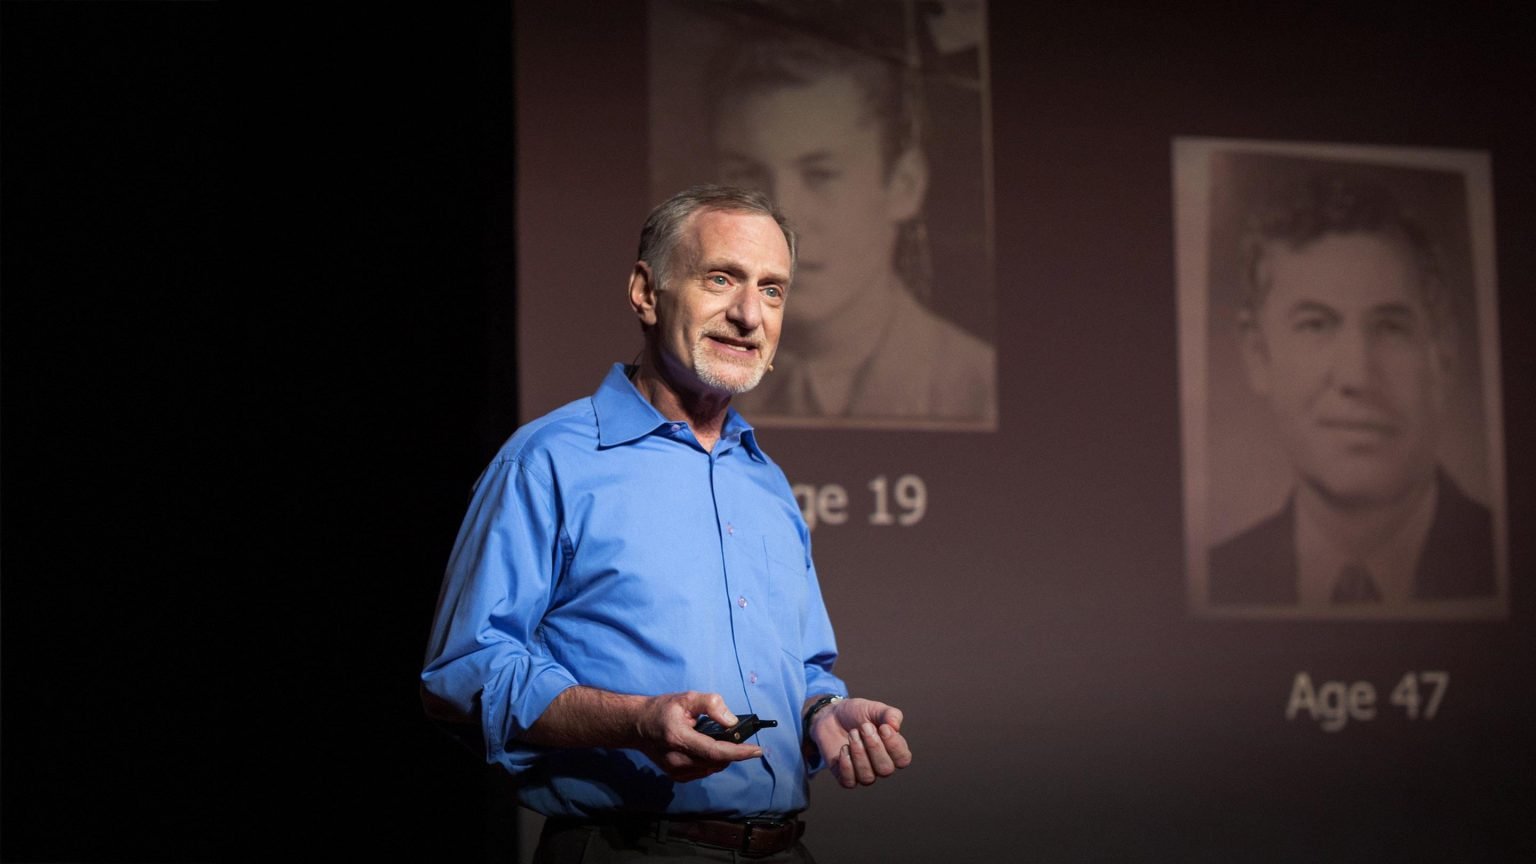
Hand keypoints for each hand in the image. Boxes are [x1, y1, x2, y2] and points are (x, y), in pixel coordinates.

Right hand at [632, 690, 762, 781]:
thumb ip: (711, 704)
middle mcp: (676, 760)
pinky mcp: (676, 776)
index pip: (715, 752)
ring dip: (722, 757)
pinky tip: (707, 749)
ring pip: (711, 768)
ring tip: (720, 740)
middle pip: (716, 762)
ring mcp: (675, 771)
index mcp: (678, 738)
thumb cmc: (661, 709)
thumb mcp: (686, 698)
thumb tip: (732, 721)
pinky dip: (711, 761)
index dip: (738, 753)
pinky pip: (703, 771)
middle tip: (739, 737)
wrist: (636, 725)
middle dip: (732, 752)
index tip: (757, 750)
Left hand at [806, 697, 911, 788]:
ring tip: (852, 734)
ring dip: (859, 754)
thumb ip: (889, 714)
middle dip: (874, 747)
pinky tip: (843, 748)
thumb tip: (895, 726)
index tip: (883, 727)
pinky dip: (846, 765)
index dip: (894, 745)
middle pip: (886, 770)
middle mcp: (880, 765)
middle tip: (863, 727)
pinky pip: (849, 782)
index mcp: (893, 750)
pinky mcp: (845, 776)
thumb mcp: (874, 709)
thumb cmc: (857, 713)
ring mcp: (863, 772)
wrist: (831, 716)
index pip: (903, 759)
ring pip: (868, 777)